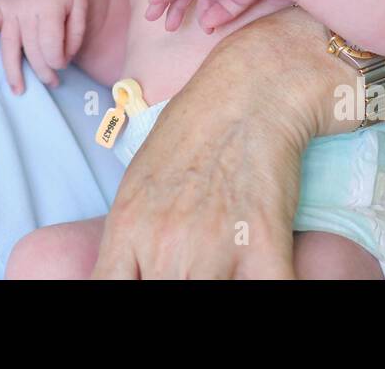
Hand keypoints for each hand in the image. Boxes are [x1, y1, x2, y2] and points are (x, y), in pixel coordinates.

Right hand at [0, 0, 90, 93]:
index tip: (64, 65)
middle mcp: (26, 6)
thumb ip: (76, 35)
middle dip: (42, 71)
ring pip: (9, 43)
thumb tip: (62, 59)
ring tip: (18, 89)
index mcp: (49, 6)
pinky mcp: (0, 4)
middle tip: (52, 82)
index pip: (50, 45)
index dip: (58, 61)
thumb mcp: (83, 8)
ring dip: (12, 69)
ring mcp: (10, 5)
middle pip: (31, 49)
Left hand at [92, 6, 334, 277]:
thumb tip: (126, 275)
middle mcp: (163, 242)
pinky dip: (277, 287)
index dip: (125, 298)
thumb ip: (132, 234)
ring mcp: (212, 245)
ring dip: (220, 287)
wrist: (252, 87)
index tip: (147, 283)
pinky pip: (271, 291)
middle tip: (191, 270)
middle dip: (177, 285)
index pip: (107, 290)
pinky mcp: (264, 241)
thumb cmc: (197, 127)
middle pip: (158, 297)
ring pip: (208, 297)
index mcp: (128, 226)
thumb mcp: (142, 180)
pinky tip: (262, 272)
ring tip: (227, 269)